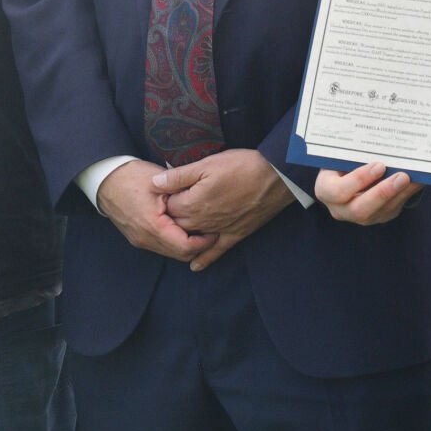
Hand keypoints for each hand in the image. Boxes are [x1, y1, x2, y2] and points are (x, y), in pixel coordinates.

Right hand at [96, 160, 216, 262]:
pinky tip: (182, 227)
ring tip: (199, 228)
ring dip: (187, 245)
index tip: (214, 229)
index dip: (204, 241)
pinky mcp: (138, 239)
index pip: (186, 247)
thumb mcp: (161, 181)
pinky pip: (162, 247)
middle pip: (181, 255)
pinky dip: (175, 241)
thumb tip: (205, 203)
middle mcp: (146, 239)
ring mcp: (140, 241)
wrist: (106, 180)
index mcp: (153, 226)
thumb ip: (182, 194)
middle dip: (198, 246)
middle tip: (211, 230)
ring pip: (172, 253)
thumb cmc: (133, 176)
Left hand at [153, 150, 293, 271]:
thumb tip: (154, 183)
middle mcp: (202, 221)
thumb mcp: (207, 164)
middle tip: (167, 208)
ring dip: (182, 235)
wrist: (275, 177)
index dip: (165, 197)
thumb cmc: (241, 166)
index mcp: (193, 203)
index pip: (167, 206)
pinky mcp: (235, 234)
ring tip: (174, 230)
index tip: (166, 191)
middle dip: (170, 217)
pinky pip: (216, 252)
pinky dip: (204, 259)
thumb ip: (179, 176)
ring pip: (192, 238)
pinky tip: (195, 266)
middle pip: (177, 224)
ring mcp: (218, 230)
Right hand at [315, 161, 422, 224]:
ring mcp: (360, 218)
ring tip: (414, 178)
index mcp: (325, 190)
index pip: (339, 191)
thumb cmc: (341, 160)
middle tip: (402, 176)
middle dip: (383, 193)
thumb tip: (378, 138)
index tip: (378, 165)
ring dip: (399, 194)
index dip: (359, 180)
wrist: (344, 173)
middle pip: (361, 209)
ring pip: (381, 212)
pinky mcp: (378, 217)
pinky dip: (406, 195)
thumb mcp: (339, 155)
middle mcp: (341, 209)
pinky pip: (393, 209)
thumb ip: (352, 152)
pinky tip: (417, 182)